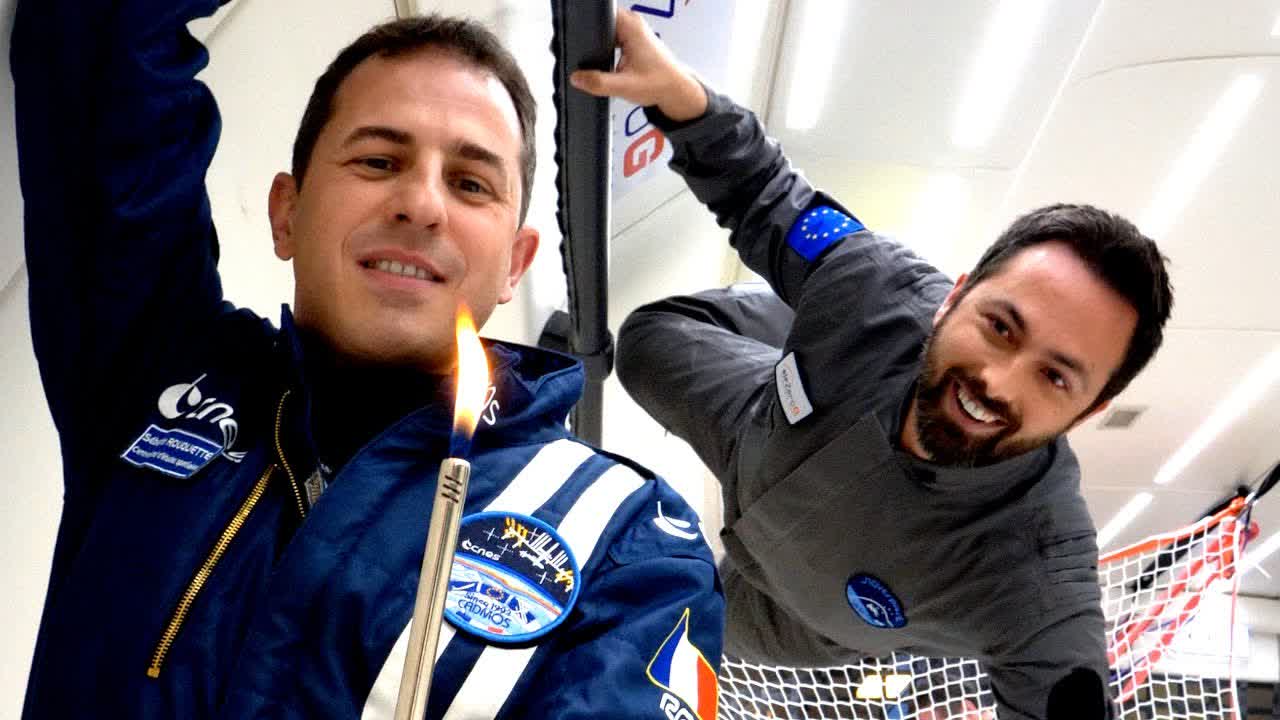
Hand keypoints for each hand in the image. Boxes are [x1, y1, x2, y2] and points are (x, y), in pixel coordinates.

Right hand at [568, 8, 707, 121]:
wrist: (675, 90)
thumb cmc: (658, 83)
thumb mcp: (625, 86)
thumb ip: (598, 82)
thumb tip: (576, 78)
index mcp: (630, 26)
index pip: (599, 14)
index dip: (585, 26)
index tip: (577, 39)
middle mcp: (632, 23)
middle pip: (599, 23)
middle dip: (591, 39)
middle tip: (588, 57)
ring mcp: (633, 29)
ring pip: (605, 30)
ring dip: (598, 44)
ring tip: (597, 60)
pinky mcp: (632, 38)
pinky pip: (612, 36)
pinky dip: (606, 48)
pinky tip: (606, 62)